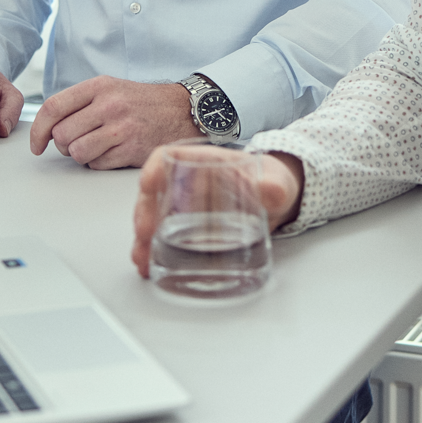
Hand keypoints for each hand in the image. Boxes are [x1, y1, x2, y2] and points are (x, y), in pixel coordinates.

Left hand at [29, 76, 195, 168]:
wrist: (182, 111)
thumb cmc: (141, 102)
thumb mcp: (111, 89)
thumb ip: (80, 103)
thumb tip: (47, 127)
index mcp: (99, 86)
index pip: (53, 107)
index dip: (38, 129)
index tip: (36, 145)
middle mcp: (109, 105)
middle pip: (62, 135)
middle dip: (63, 145)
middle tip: (77, 143)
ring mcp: (121, 128)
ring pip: (76, 152)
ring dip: (81, 155)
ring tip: (96, 147)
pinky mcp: (131, 149)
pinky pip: (97, 165)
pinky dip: (99, 163)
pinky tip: (113, 152)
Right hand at [132, 147, 303, 277]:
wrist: (279, 200)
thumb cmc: (273, 182)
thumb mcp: (278, 183)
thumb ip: (275, 187)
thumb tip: (271, 191)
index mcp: (205, 162)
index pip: (169, 157)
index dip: (154, 169)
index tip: (147, 186)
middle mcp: (190, 182)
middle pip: (154, 191)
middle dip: (144, 213)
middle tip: (145, 234)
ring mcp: (186, 204)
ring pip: (155, 216)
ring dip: (144, 238)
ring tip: (142, 258)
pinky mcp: (190, 226)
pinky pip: (164, 234)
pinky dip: (154, 250)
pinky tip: (150, 265)